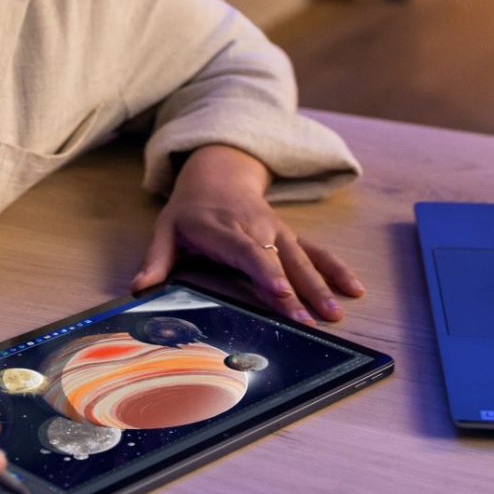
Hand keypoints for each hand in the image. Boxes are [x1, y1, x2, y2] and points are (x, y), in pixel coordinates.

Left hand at [130, 144, 364, 323]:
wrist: (217, 172)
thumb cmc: (189, 210)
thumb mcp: (165, 229)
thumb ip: (156, 260)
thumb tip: (139, 288)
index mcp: (222, 229)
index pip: (246, 251)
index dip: (264, 271)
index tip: (280, 292)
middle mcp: (254, 228)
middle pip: (279, 260)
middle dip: (298, 291)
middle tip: (313, 320)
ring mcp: (276, 231)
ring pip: (302, 257)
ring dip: (321, 285)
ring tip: (336, 313)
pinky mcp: (290, 235)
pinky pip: (316, 251)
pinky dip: (336, 268)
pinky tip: (354, 288)